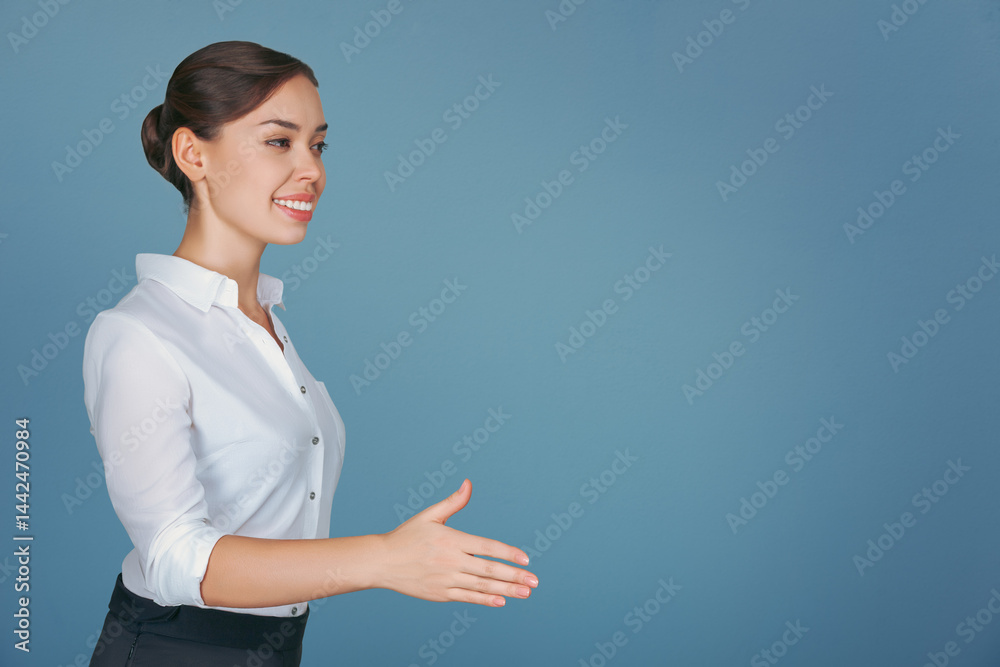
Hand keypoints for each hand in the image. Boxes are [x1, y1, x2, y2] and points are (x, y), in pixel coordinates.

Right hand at [378, 479, 538, 606]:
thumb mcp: (430, 515)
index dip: (508, 553)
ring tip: (525, 592)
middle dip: (514, 575)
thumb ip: (453, 502)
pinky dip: (485, 599)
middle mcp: (451, 561)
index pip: (487, 546)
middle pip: (489, 569)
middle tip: (534, 580)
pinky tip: (501, 600)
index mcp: (451, 540)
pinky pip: (467, 597)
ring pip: (482, 586)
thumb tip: (469, 483)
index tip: (526, 558)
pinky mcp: (440, 594)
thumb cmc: (407, 536)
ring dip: (506, 590)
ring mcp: (446, 579)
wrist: (382, 561)